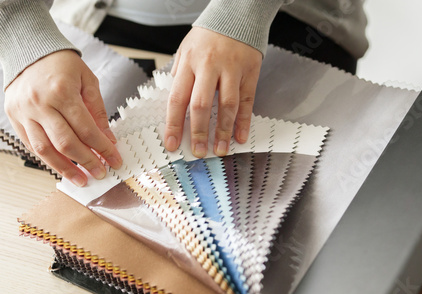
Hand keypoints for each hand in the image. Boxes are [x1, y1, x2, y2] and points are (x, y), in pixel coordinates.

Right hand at [4, 50, 121, 186]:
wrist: (28, 49)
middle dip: (86, 162)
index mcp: (62, 92)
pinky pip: (31, 145)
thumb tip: (108, 139)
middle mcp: (40, 104)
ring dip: (65, 168)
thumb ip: (97, 111)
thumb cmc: (61, 64)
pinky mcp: (14, 118)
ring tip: (81, 180)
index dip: (103, 148)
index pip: (87, 129)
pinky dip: (48, 159)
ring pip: (45, 150)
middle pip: (66, 143)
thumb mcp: (87, 80)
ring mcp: (24, 112)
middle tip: (100, 173)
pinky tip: (61, 167)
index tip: (114, 160)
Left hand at [164, 27, 261, 157]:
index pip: (178, 98)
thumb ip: (180, 74)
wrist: (237, 13)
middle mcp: (209, 66)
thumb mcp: (186, 49)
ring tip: (221, 149)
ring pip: (227, 106)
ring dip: (224, 131)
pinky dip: (244, 121)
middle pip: (201, 105)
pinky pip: (247, 101)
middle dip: (199, 132)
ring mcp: (231, 69)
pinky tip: (240, 136)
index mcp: (189, 62)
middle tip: (199, 152)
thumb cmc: (209, 34)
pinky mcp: (249, 72)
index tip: (172, 143)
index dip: (174, 124)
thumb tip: (175, 102)